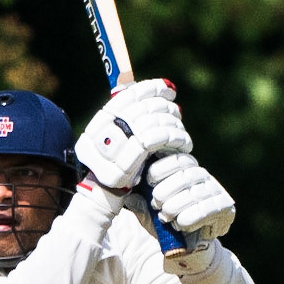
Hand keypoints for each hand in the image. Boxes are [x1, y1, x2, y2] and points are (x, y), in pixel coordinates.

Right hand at [74, 78, 190, 189]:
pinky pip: (155, 141)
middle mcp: (100, 131)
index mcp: (99, 121)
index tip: (169, 90)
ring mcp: (110, 148)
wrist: (104, 196)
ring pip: (151, 124)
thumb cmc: (119, 164)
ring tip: (181, 134)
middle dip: (165, 109)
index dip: (151, 88)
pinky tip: (183, 143)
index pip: (128, 95)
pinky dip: (173, 139)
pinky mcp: (123, 165)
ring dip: (173, 126)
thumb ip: (131, 117)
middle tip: (177, 114)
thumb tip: (160, 93)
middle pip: (141, 109)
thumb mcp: (120, 137)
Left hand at [145, 153, 234, 238]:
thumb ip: (139, 202)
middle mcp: (202, 176)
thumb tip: (125, 192)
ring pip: (196, 193)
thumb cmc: (165, 223)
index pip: (177, 160)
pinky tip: (181, 224)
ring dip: (177, 206)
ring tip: (166, 217)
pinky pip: (210, 209)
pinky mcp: (226, 206)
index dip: (161, 168)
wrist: (187, 247)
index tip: (148, 181)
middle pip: (186, 175)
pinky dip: (192, 217)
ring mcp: (215, 190)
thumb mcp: (147, 212)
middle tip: (156, 204)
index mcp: (184, 170)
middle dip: (167, 190)